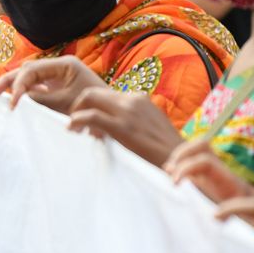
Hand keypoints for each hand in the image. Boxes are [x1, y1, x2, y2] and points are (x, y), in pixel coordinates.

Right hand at [0, 56, 105, 114]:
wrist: (115, 118)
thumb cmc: (96, 109)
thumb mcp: (66, 104)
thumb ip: (41, 99)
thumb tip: (18, 98)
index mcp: (65, 64)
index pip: (32, 69)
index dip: (18, 85)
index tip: (12, 104)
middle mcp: (61, 66)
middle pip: (28, 69)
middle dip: (9, 81)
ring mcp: (60, 76)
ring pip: (30, 77)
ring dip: (15, 87)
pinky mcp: (60, 87)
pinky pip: (37, 86)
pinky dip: (26, 93)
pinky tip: (19, 101)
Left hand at [67, 87, 183, 164]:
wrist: (181, 161)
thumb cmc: (164, 151)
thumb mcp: (148, 128)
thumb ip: (130, 121)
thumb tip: (108, 128)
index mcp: (139, 98)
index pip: (105, 94)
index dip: (91, 107)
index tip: (88, 126)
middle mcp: (133, 99)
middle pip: (94, 92)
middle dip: (79, 106)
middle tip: (75, 125)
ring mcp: (128, 111)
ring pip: (89, 98)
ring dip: (76, 112)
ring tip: (74, 130)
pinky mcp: (123, 126)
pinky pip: (91, 116)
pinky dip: (77, 120)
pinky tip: (72, 130)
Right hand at [165, 139, 253, 204]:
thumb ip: (239, 209)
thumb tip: (215, 215)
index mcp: (230, 179)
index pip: (204, 161)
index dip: (187, 168)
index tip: (174, 184)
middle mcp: (221, 174)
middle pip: (201, 147)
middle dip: (181, 153)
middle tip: (169, 172)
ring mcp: (215, 179)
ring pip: (196, 155)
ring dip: (180, 160)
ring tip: (168, 174)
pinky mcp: (211, 187)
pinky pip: (194, 171)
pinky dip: (181, 171)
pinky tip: (173, 181)